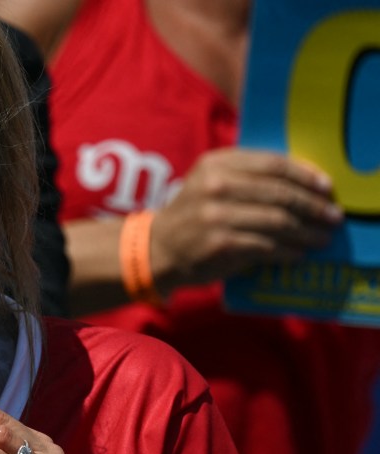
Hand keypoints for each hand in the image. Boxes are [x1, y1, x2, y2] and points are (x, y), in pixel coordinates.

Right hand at [149, 148, 342, 293]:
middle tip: (332, 216)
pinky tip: (297, 254)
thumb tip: (302, 183)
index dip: (305, 175)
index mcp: (216, 164)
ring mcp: (217, 215)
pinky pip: (266, 246)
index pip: (273, 164)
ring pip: (278, 221)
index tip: (326, 187)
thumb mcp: (210, 182)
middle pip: (280, 193)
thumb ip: (246, 175)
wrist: (157, 249)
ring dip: (305, 232)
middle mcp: (216, 186)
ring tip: (320, 238)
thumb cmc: (192, 215)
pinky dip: (287, 252)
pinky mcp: (220, 244)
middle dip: (312, 206)